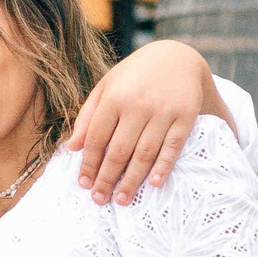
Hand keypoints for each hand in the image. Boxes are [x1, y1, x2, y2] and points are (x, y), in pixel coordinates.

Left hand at [65, 40, 230, 205]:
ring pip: (144, 153)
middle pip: (119, 150)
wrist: (177, 57)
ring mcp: (163, 112)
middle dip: (107, 178)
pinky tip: (154, 184)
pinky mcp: (185, 117)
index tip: (83, 184)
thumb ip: (87, 115)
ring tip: (121, 199)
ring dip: (132, 180)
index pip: (96, 138)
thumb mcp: (106, 86)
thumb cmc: (134, 76)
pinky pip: (173, 147)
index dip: (89, 164)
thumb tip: (72, 147)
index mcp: (114, 97)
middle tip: (99, 200)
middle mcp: (137, 105)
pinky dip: (164, 167)